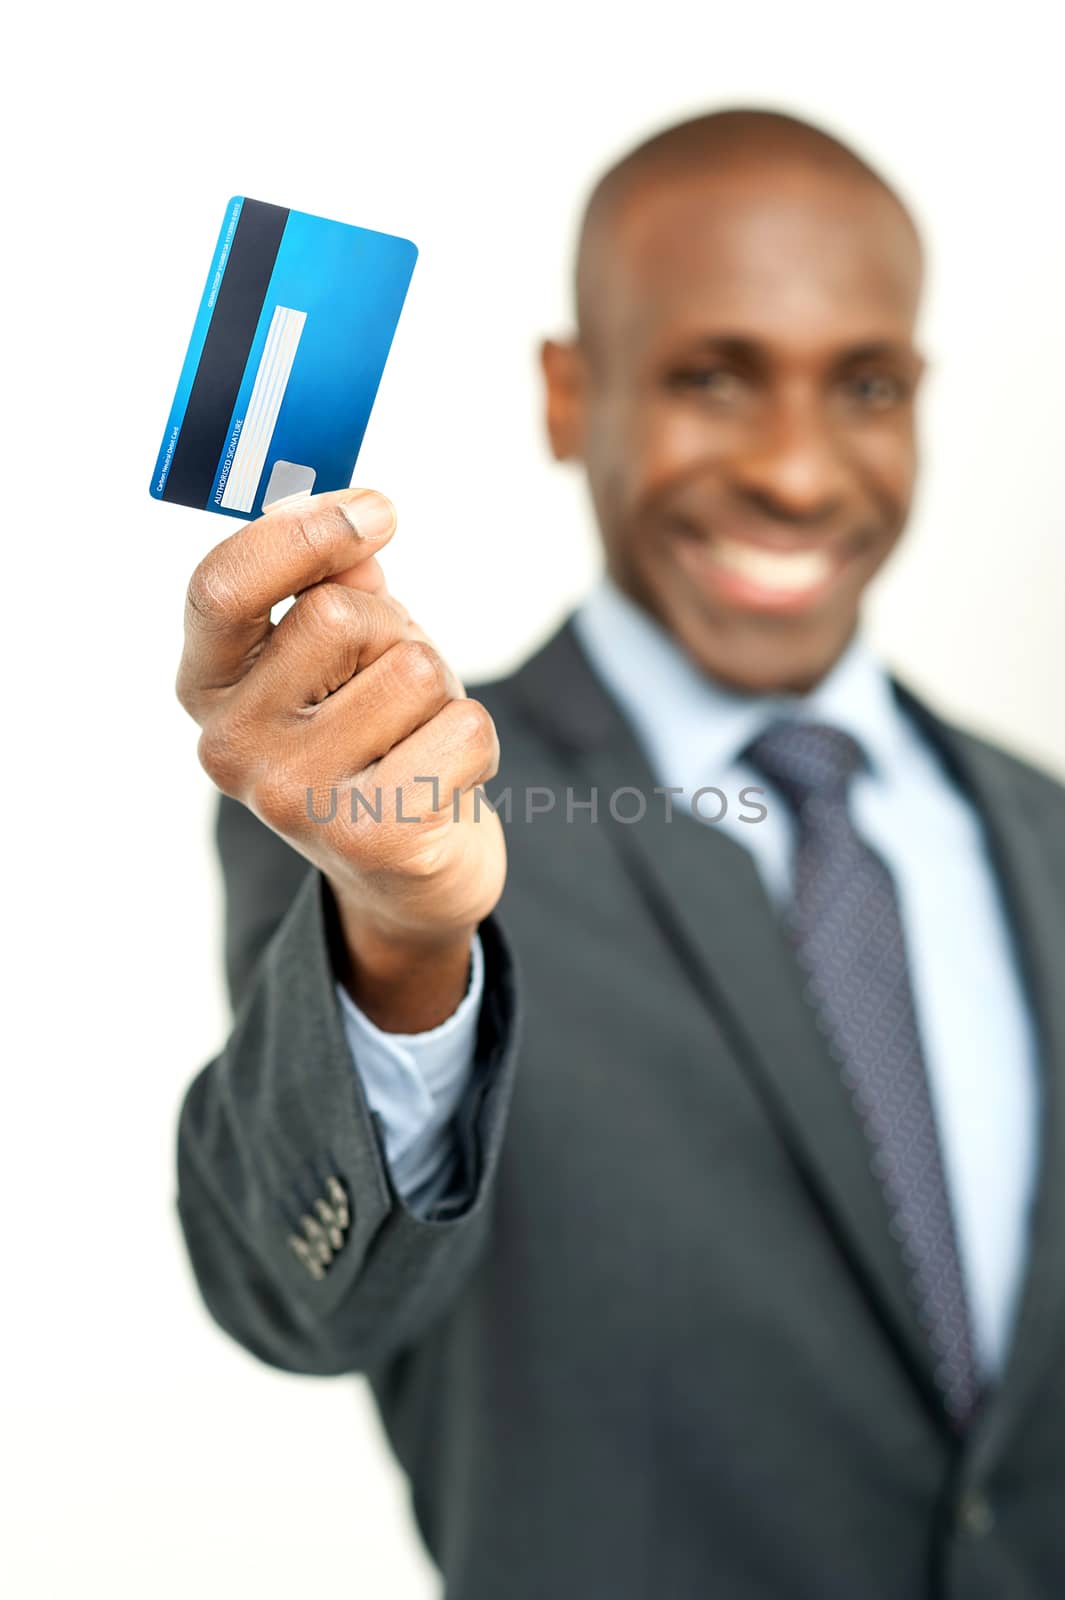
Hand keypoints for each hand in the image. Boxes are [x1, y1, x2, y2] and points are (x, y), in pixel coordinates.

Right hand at [176, 488, 506, 1027]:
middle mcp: (230, 747)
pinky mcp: (369, 841)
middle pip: (339, 613)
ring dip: (443, 695)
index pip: (222, 586)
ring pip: (415, 670)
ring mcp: (293, 800)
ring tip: (419, 741)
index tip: (377, 510)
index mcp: (208, 688)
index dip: (301, 533)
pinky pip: (464, 730)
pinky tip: (444, 784)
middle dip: (395, 631)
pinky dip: (477, 746)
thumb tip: (355, 533)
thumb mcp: (346, 656)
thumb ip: (337, 586)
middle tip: (398, 690)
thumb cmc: (375, 739)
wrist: (408, 879)